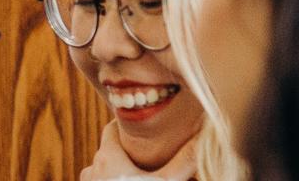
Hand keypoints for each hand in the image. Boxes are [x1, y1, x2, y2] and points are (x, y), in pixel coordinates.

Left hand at [79, 121, 197, 180]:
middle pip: (108, 151)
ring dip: (117, 170)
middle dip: (125, 151)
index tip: (139, 126)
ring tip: (138, 174)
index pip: (110, 129)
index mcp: (107, 156)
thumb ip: (184, 161)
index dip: (124, 125)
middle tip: (145, 152)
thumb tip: (205, 136)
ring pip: (102, 170)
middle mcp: (93, 168)